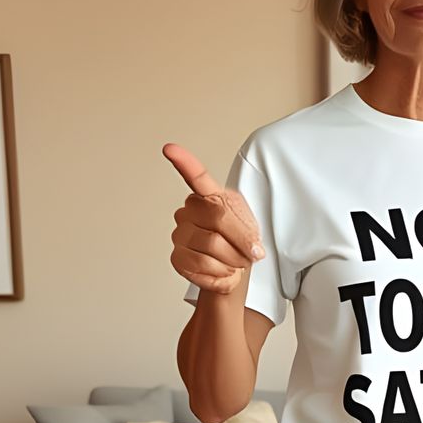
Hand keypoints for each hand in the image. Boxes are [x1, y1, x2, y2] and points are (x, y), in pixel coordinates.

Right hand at [163, 143, 265, 294]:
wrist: (233, 270)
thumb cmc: (240, 245)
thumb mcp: (252, 231)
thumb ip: (250, 234)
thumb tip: (251, 249)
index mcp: (210, 197)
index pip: (197, 177)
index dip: (184, 162)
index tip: (170, 149)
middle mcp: (189, 211)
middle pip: (218, 218)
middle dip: (241, 240)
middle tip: (251, 253)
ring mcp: (179, 233)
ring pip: (212, 245)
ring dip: (233, 260)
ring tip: (235, 262)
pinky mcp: (177, 257)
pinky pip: (202, 265)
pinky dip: (221, 273)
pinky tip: (222, 270)